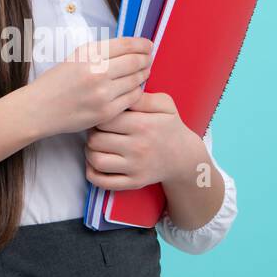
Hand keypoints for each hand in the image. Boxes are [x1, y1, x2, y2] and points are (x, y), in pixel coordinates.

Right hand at [27, 36, 152, 137]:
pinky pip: (132, 99)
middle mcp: (97, 72)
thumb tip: (131, 48)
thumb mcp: (76, 56)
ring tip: (143, 72)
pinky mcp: (106, 112)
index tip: (148, 45)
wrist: (39, 108)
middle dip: (146, 59)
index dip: (142, 44)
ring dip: (143, 75)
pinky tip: (133, 88)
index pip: (127, 44)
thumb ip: (102, 51)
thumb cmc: (57, 82)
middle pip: (135, 62)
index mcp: (89, 55)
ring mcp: (103, 94)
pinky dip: (136, 92)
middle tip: (149, 59)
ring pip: (136, 81)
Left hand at [84, 91, 202, 190]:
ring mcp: (135, 167)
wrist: (185, 158)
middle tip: (98, 131)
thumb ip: (141, 97)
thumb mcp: (164, 105)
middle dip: (93, 133)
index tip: (104, 117)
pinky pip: (102, 181)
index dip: (100, 116)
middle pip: (96, 139)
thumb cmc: (170, 127)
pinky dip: (92, 173)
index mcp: (142, 125)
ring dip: (90, 152)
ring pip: (96, 160)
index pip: (105, 119)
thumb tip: (121, 93)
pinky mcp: (133, 182)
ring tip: (97, 146)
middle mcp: (138, 147)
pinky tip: (96, 164)